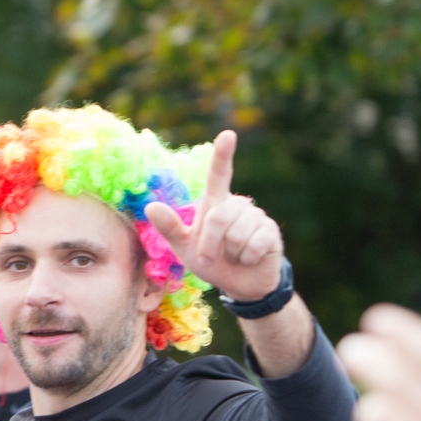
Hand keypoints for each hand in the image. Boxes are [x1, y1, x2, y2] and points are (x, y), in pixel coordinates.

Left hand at [144, 130, 283, 301]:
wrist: (239, 284)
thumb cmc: (211, 261)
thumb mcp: (184, 247)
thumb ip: (170, 228)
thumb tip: (150, 207)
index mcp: (215, 203)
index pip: (219, 175)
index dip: (223, 155)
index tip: (227, 135)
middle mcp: (237, 204)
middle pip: (218, 217)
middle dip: (209, 244)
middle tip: (208, 258)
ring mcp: (256, 216)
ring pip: (236, 234)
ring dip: (229, 254)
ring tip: (233, 256)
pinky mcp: (271, 232)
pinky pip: (254, 245)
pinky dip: (246, 258)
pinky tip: (249, 258)